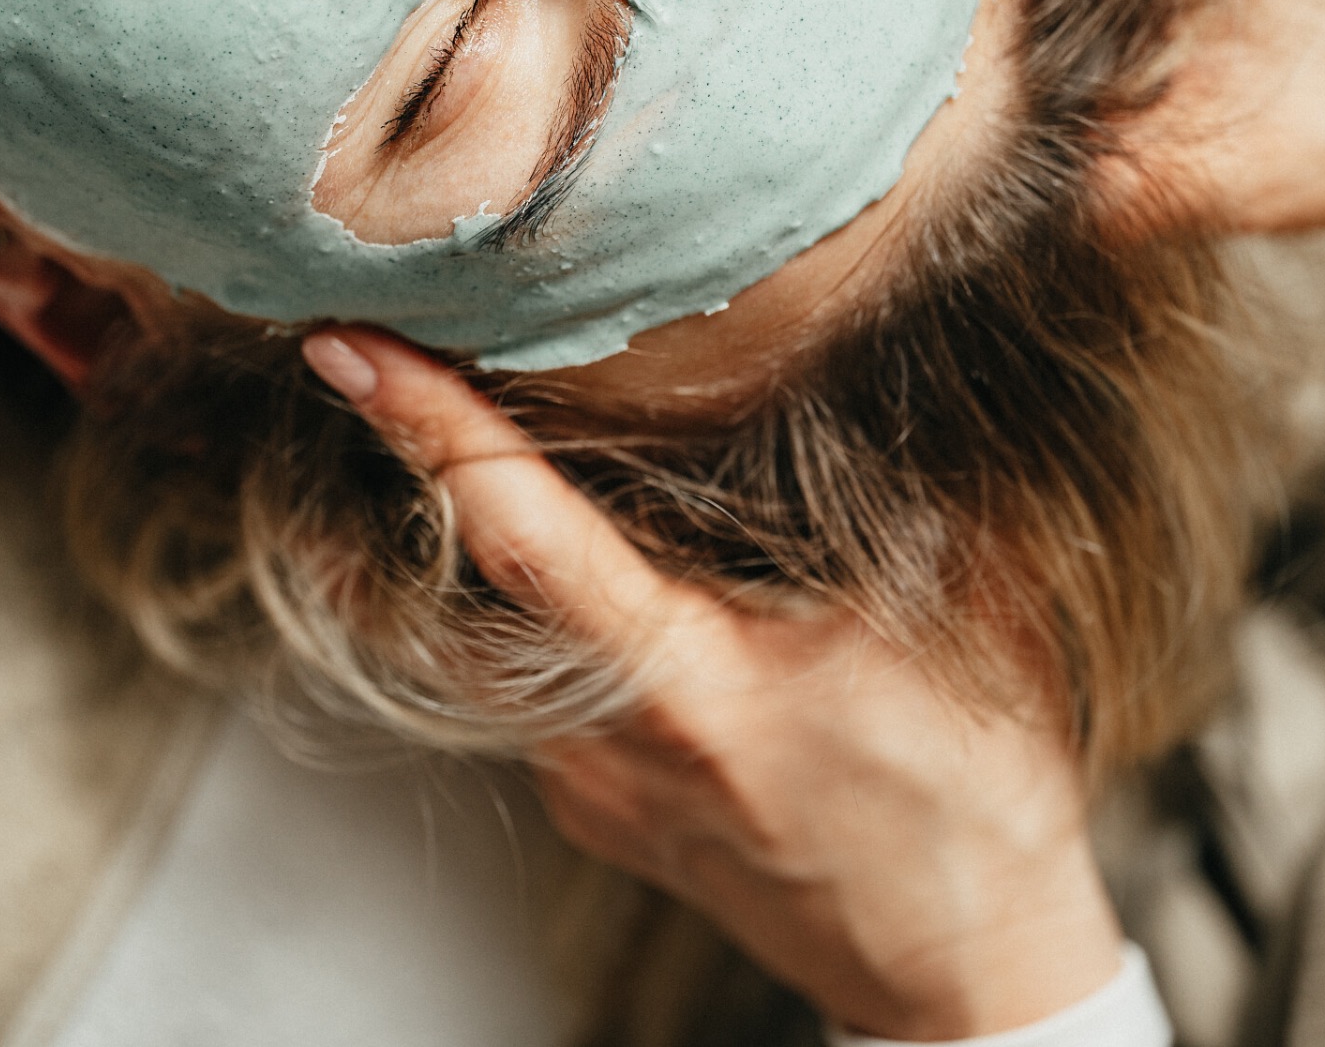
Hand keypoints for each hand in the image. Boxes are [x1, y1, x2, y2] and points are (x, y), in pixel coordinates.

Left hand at [302, 328, 1124, 1040]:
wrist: (964, 973)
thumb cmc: (973, 808)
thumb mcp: (969, 628)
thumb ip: (901, 497)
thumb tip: (864, 366)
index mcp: (696, 692)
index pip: (524, 544)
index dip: (433, 436)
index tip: (352, 352)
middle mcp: (615, 752)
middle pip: (444, 607)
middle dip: (384, 484)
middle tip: (354, 367)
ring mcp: (598, 796)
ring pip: (481, 659)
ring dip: (450, 556)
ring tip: (442, 447)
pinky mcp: (605, 818)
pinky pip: (529, 703)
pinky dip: (516, 623)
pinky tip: (558, 569)